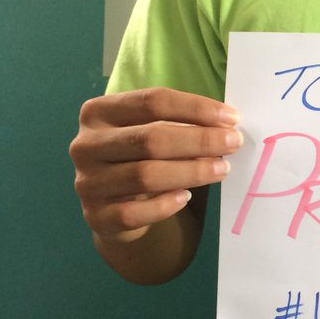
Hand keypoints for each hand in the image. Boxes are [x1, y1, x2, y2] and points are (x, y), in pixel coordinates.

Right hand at [70, 88, 241, 243]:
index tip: (231, 117)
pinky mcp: (96, 216)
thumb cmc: (141, 157)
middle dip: (199, 140)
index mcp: (99, 112)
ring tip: (221, 169)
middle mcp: (86, 145)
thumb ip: (180, 123)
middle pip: (150, 138)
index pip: (152, 102)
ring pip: (145, 176)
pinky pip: (134, 213)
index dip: (195, 108)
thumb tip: (228, 124)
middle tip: (233, 143)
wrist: (112, 205)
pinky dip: (164, 205)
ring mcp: (88, 182)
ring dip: (191, 172)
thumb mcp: (151, 131)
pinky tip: (186, 198)